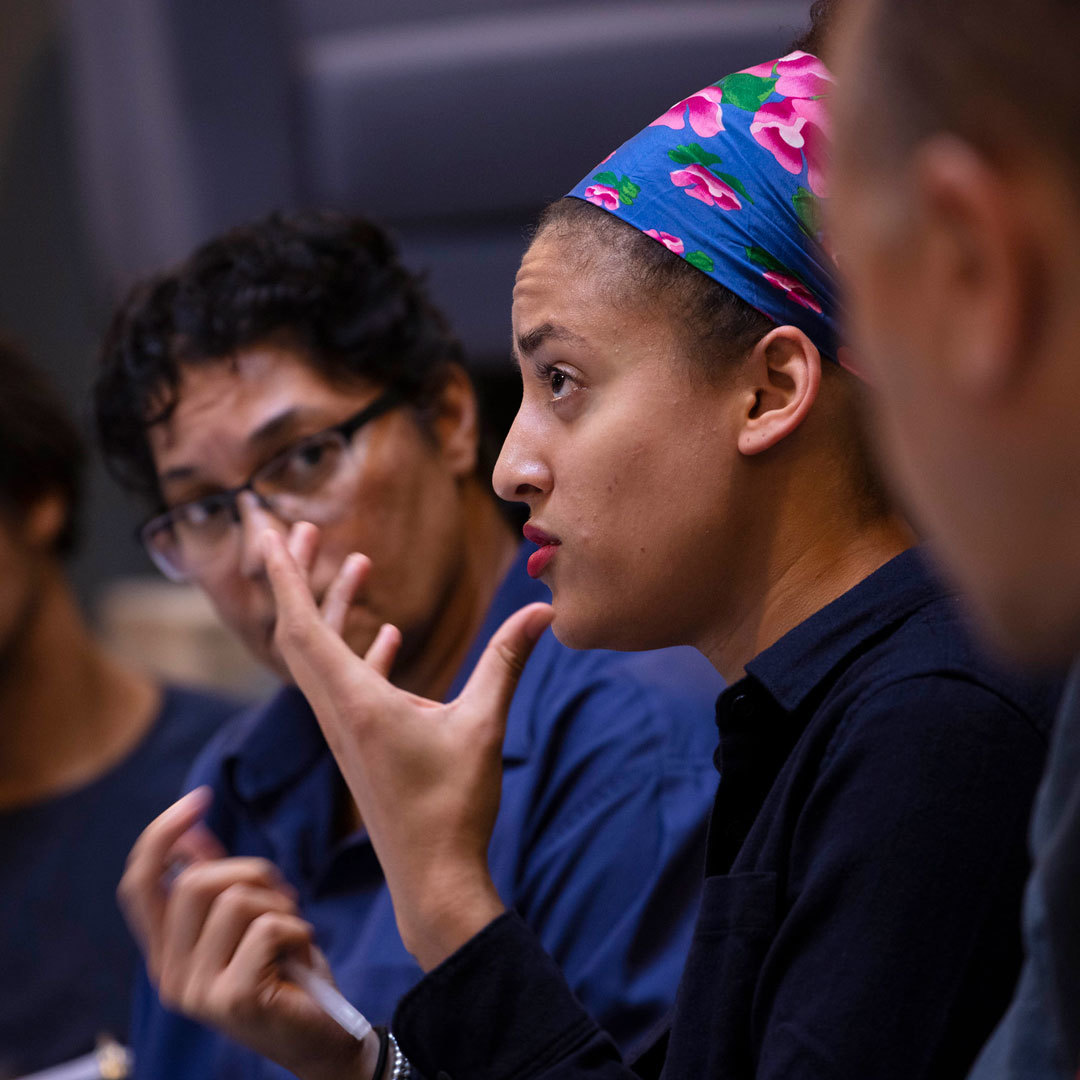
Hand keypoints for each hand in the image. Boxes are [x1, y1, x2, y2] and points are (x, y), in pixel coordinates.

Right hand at [118, 789, 374, 1079]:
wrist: (321, 1035)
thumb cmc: (286, 971)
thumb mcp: (248, 921)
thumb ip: (217, 884)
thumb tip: (192, 832)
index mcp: (166, 954)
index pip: (139, 886)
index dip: (162, 836)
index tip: (199, 800)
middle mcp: (169, 976)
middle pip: (194, 882)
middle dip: (252, 872)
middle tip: (282, 899)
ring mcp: (196, 992)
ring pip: (234, 900)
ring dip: (279, 905)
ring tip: (291, 933)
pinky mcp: (232, 1000)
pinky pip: (267, 928)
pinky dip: (298, 929)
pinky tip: (301, 954)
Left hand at [263, 524, 552, 969]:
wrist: (432, 879)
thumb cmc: (452, 808)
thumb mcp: (483, 726)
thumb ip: (507, 662)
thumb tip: (545, 610)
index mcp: (354, 702)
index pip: (301, 625)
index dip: (284, 574)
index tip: (269, 530)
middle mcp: (338, 711)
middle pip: (298, 631)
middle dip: (297, 575)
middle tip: (301, 527)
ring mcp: (347, 729)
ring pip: (323, 655)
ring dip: (331, 606)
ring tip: (353, 562)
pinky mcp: (363, 743)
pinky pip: (349, 682)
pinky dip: (360, 649)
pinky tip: (385, 634)